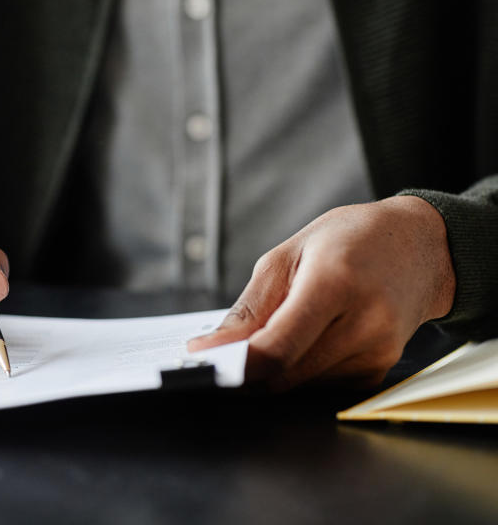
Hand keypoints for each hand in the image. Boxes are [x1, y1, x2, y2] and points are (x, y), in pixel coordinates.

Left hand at [188, 196, 455, 388]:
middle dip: (248, 366)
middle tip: (226, 348)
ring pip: (299, 382)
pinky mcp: (379, 370)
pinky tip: (310, 335)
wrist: (420, 247)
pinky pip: (321, 383)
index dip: (235, 364)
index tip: (202, 361)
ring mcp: (377, 351)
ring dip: (275, 366)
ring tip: (282, 324)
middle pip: (284, 373)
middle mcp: (364, 323)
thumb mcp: (286, 255)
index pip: (277, 348)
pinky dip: (301, 366)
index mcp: (335, 284)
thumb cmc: (349, 240)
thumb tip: (213, 347)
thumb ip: (249, 308)